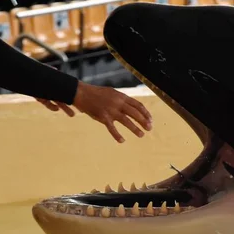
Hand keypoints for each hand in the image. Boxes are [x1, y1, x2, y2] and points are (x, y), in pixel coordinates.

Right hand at [35, 81, 152, 142]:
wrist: (82, 93)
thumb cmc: (97, 94)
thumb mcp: (112, 93)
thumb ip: (122, 100)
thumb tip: (132, 106)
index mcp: (121, 96)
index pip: (138, 105)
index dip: (146, 113)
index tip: (150, 120)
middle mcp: (118, 103)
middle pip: (135, 113)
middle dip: (144, 121)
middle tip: (150, 128)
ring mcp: (110, 110)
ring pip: (126, 121)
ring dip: (135, 129)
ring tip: (141, 135)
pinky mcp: (103, 117)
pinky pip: (112, 128)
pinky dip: (117, 135)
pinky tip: (122, 140)